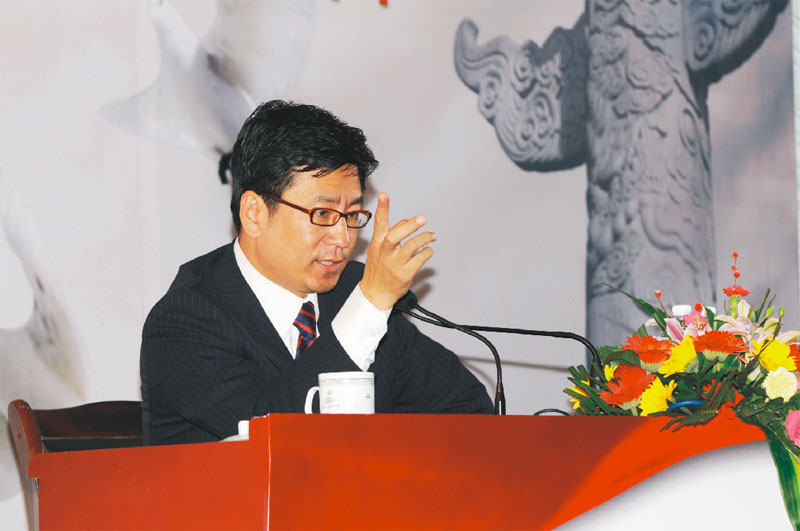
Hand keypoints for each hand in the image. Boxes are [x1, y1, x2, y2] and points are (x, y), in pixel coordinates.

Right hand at [360, 192, 435, 309]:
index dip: (382, 208)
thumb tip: (407, 222)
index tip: (384, 195)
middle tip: (422, 218)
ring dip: (425, 238)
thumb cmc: (378, 269)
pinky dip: (427, 252)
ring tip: (432, 235)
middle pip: (396, 235)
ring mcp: (395, 264)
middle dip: (410, 226)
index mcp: (377, 243)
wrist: (375, 293)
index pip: (379, 223)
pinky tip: (428, 250)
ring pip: (413, 246)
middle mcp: (386, 252)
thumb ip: (390, 234)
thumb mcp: (378, 249)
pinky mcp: (405, 274)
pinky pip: (421, 259)